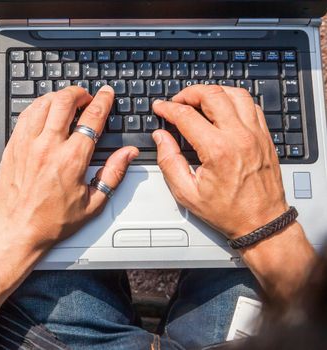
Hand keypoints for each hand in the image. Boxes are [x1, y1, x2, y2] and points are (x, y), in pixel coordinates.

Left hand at [0, 86, 137, 331]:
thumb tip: (128, 154)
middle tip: (86, 97)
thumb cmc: (51, 222)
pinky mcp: (12, 146)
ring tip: (66, 101)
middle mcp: (48, 146)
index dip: (103, 101)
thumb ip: (113, 174)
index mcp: (72, 159)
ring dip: (57, 97)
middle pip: (65, 101)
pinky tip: (43, 111)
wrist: (16, 231)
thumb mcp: (92, 204)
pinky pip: (25, 115)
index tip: (106, 94)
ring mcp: (27, 144)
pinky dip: (37, 106)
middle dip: (79, 93)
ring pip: (42, 103)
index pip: (92, 118)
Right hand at [152, 85, 287, 239]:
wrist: (261, 222)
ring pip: (235, 93)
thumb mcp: (187, 193)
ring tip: (198, 100)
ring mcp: (256, 134)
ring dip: (213, 92)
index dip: (168, 108)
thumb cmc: (227, 211)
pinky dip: (233, 100)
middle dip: (189, 93)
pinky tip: (222, 108)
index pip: (186, 115)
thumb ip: (169, 162)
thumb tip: (161, 137)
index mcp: (218, 150)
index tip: (160, 108)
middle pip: (212, 95)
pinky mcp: (265, 136)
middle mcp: (239, 136)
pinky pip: (251, 105)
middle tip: (177, 101)